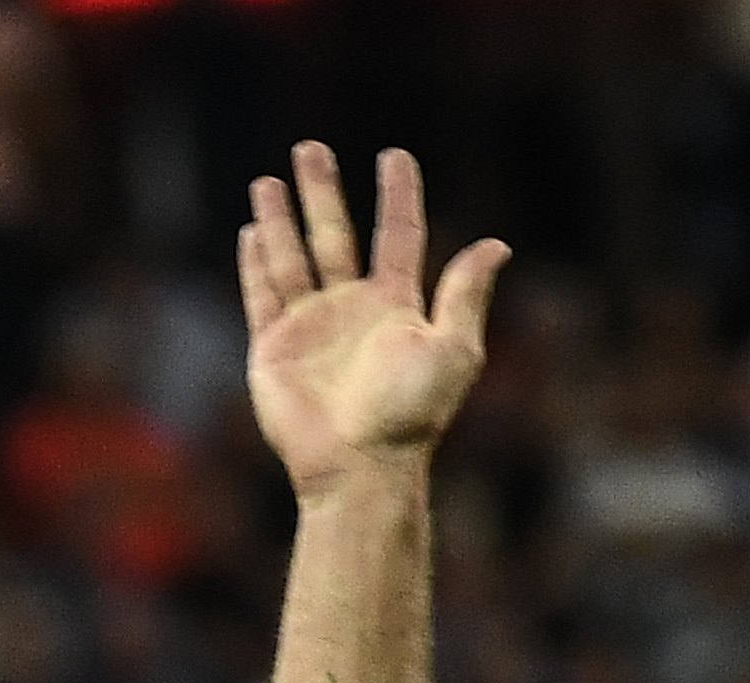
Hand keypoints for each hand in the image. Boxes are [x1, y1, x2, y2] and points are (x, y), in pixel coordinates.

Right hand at [241, 141, 508, 491]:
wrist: (359, 466)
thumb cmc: (411, 414)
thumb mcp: (454, 348)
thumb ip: (465, 294)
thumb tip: (497, 245)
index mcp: (394, 305)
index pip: (397, 235)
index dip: (398, 195)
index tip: (394, 155)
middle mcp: (350, 310)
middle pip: (334, 235)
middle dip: (321, 191)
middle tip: (310, 148)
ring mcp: (309, 328)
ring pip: (291, 258)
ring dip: (280, 219)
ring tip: (269, 179)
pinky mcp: (273, 350)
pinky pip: (262, 297)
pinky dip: (255, 264)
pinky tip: (251, 231)